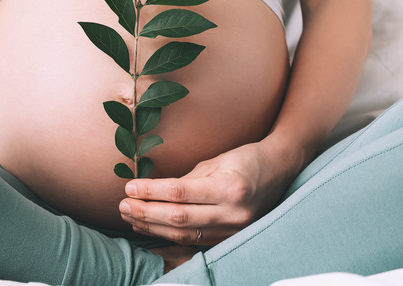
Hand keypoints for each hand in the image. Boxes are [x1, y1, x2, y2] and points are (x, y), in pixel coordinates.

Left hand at [119, 140, 303, 245]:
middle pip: (179, 218)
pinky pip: (193, 241)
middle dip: (146, 212)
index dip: (151, 192)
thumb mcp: (216, 162)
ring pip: (183, 234)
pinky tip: (150, 228)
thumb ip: (187, 180)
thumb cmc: (245, 160)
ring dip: (152, 226)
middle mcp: (233, 213)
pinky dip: (168, 236)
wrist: (279, 171)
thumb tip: (153, 191)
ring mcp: (233, 230)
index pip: (180, 193)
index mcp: (229, 188)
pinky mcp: (230, 238)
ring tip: (130, 216)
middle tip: (123, 205)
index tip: (130, 187)